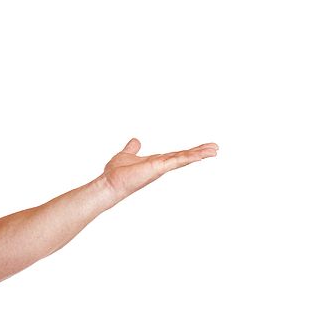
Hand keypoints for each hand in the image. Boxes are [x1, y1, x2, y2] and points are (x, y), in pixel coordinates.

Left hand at [101, 138, 217, 203]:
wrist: (109, 183)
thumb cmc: (116, 173)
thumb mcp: (125, 155)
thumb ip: (132, 149)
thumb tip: (136, 140)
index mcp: (156, 162)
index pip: (175, 155)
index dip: (188, 152)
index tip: (202, 148)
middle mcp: (160, 166)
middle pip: (183, 157)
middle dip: (199, 152)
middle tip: (215, 148)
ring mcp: (160, 167)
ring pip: (183, 158)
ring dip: (199, 153)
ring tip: (214, 150)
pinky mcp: (158, 168)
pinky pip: (176, 161)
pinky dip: (189, 157)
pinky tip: (201, 155)